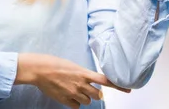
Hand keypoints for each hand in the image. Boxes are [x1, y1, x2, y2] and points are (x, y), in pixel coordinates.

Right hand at [15, 53, 130, 107]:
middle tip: (88, 88)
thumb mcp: (73, 65)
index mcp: (84, 73)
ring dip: (85, 97)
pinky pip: (77, 106)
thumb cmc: (55, 63)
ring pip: (88, 101)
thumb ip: (83, 74)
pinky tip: (68, 95)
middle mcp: (81, 84)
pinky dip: (75, 102)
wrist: (40, 70)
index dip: (118, 86)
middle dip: (96, 93)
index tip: (128, 89)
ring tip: (75, 89)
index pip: (106, 81)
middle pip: (98, 95)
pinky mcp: (65, 100)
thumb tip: (90, 82)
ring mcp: (73, 93)